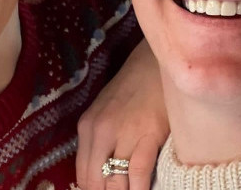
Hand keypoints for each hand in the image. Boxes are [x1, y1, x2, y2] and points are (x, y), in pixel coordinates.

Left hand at [76, 39, 168, 189]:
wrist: (156, 63)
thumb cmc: (134, 88)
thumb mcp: (106, 112)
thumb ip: (100, 141)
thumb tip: (102, 175)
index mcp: (87, 128)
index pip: (83, 176)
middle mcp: (100, 133)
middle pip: (96, 183)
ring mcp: (123, 134)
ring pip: (115, 184)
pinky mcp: (148, 135)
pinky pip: (139, 173)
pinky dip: (139, 189)